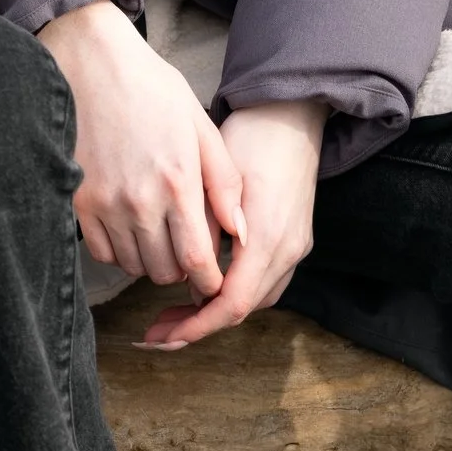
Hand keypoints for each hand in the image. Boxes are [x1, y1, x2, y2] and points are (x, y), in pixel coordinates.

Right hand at [38, 0, 239, 296]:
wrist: (91, 62)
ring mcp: (104, 204)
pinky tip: (129, 226)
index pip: (197, 261)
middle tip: (186, 250)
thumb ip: (223, 182)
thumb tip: (241, 231)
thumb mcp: (200, 126)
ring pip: (133, 265)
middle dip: (182, 269)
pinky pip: (101, 251)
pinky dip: (119, 249)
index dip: (208, 282)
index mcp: (178, 182)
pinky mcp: (77, 202)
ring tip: (159, 234)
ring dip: (150, 259)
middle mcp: (140, 201)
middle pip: (164, 271)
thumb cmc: (152, 89)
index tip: (213, 279)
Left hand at [140, 97, 324, 349]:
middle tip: (155, 332)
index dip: (195, 326)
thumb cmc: (251, 137)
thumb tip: (190, 283)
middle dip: (198, 325)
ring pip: (256, 300)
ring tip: (173, 314)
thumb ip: (204, 232)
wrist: (293, 114)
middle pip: (243, 309)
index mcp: (268, 236)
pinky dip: (234, 294)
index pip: (232, 303)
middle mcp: (289, 249)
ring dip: (215, 312)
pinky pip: (265, 283)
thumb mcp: (216, 179)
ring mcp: (297, 246)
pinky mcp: (296, 239)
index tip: (161, 336)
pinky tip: (205, 288)